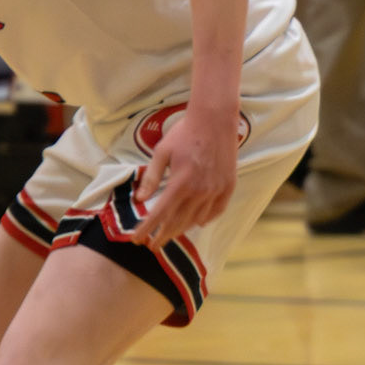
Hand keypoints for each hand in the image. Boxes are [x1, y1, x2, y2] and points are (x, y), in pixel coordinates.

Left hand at [132, 103, 237, 250]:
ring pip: (196, 220)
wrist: (215, 120)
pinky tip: (196, 222)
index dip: (146, 229)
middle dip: (162, 236)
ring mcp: (216, 191)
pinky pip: (215, 212)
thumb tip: (140, 199)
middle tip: (152, 245)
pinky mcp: (228, 187)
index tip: (137, 240)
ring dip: (181, 230)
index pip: (159, 214)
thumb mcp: (162, 152)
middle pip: (177, 223)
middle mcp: (199, 191)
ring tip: (170, 234)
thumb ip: (152, 177)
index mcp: (180, 183)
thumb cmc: (184, 133)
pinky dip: (204, 220)